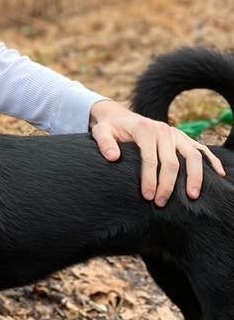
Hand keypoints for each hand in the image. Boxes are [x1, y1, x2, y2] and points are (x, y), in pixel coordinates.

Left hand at [89, 99, 225, 205]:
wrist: (117, 116)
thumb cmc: (109, 128)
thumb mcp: (100, 132)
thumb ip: (104, 143)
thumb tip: (114, 157)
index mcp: (145, 129)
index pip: (151, 158)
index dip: (149, 179)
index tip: (147, 196)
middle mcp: (164, 130)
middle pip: (172, 161)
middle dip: (168, 184)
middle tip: (161, 203)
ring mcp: (176, 133)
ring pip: (192, 155)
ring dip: (195, 176)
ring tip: (192, 196)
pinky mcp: (182, 137)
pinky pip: (201, 149)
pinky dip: (212, 161)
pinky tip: (219, 176)